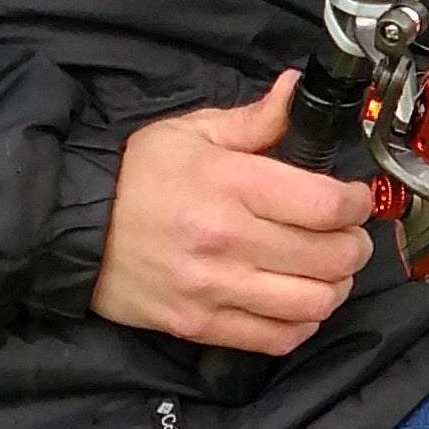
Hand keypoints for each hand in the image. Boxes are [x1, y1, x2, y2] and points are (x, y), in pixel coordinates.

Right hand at [92, 66, 373, 355]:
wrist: (72, 229)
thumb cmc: (134, 177)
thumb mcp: (191, 131)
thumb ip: (256, 119)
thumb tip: (296, 90)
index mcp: (228, 185)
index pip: (324, 204)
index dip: (357, 203)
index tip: (356, 199)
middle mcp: (225, 241)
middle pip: (330, 257)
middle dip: (355, 245)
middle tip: (349, 235)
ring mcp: (212, 289)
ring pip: (313, 303)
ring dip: (336, 287)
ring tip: (328, 270)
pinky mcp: (200, 325)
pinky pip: (278, 338)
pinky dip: (303, 322)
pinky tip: (299, 300)